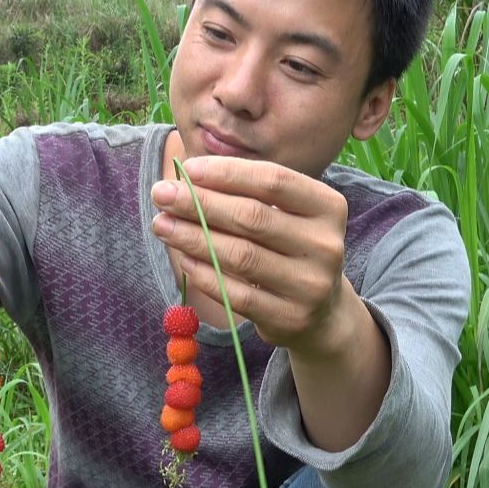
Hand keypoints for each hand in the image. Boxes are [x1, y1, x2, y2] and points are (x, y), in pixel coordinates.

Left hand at [149, 156, 359, 355]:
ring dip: (193, 237)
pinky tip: (183, 259)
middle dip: (199, 203)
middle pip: (252, 217)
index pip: (273, 181)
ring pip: (241, 256)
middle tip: (161, 194)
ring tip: (161, 224)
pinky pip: (237, 294)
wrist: (321, 312)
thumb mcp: (283, 215)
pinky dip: (205, 274)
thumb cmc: (289, 249)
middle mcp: (325, 245)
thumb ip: (245, 194)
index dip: (227, 173)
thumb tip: (186, 178)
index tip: (187, 169)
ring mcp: (310, 285)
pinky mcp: (289, 318)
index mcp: (328, 207)